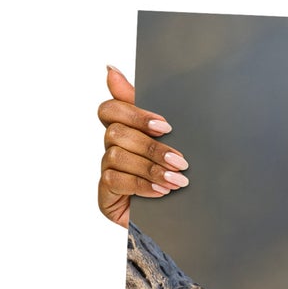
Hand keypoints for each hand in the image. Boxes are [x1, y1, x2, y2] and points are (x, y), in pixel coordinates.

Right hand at [97, 65, 189, 226]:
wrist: (180, 219)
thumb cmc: (174, 175)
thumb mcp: (172, 142)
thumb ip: (149, 111)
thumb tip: (112, 69)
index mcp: (127, 129)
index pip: (111, 109)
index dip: (134, 113)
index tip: (165, 126)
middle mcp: (112, 147)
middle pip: (116, 132)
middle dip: (152, 147)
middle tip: (181, 160)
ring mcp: (107, 170)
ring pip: (117, 156)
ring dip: (151, 168)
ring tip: (178, 180)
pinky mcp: (105, 194)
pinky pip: (115, 181)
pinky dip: (142, 185)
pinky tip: (162, 192)